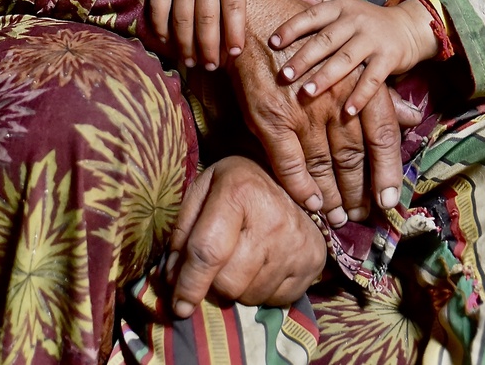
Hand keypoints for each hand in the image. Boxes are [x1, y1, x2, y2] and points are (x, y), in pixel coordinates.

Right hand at [143, 0, 278, 69]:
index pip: (234, 6)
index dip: (235, 32)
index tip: (237, 53)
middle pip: (208, 19)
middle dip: (210, 48)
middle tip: (212, 67)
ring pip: (183, 19)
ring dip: (186, 45)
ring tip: (192, 62)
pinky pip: (159, 10)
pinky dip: (161, 30)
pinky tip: (168, 45)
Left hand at [166, 156, 325, 316]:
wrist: (291, 178)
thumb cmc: (239, 184)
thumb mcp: (204, 189)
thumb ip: (183, 230)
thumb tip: (172, 278)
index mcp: (239, 191)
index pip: (208, 252)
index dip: (189, 284)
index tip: (178, 305)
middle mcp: (271, 219)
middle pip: (229, 282)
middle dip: (213, 283)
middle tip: (216, 265)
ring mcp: (296, 243)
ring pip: (251, 295)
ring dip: (237, 287)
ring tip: (241, 259)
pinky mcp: (312, 261)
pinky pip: (275, 300)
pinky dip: (261, 290)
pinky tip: (263, 264)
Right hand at [230, 0, 416, 222]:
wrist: (260, 25)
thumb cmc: (309, 44)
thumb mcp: (351, 63)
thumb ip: (382, 96)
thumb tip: (414, 118)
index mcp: (360, 84)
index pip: (383, 137)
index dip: (387, 172)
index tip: (389, 200)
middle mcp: (336, 100)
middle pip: (354, 158)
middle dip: (359, 191)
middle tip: (361, 214)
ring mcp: (303, 112)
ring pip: (324, 165)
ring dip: (334, 196)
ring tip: (339, 217)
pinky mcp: (273, 119)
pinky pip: (290, 163)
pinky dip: (302, 187)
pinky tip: (312, 203)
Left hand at [271, 0, 438, 115]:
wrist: (409, 27)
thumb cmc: (368, 20)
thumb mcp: (345, 5)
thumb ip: (321, 0)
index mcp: (341, 7)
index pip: (312, 15)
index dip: (292, 28)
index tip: (272, 42)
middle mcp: (356, 20)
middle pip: (325, 40)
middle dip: (303, 58)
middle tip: (284, 75)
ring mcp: (373, 38)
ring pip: (346, 59)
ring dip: (326, 77)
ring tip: (306, 93)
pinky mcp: (389, 57)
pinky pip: (373, 79)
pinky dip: (360, 96)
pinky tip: (347, 111)